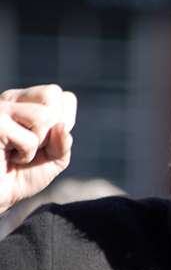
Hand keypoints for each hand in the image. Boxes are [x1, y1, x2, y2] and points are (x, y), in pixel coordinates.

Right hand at [0, 84, 76, 212]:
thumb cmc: (23, 174)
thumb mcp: (54, 158)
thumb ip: (63, 142)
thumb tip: (62, 126)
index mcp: (28, 102)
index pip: (63, 96)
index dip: (65, 121)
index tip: (48, 140)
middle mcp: (13, 99)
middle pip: (53, 95)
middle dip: (52, 129)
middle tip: (34, 145)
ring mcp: (1, 109)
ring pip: (44, 116)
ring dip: (39, 143)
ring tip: (20, 151)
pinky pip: (29, 139)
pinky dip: (26, 155)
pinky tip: (9, 157)